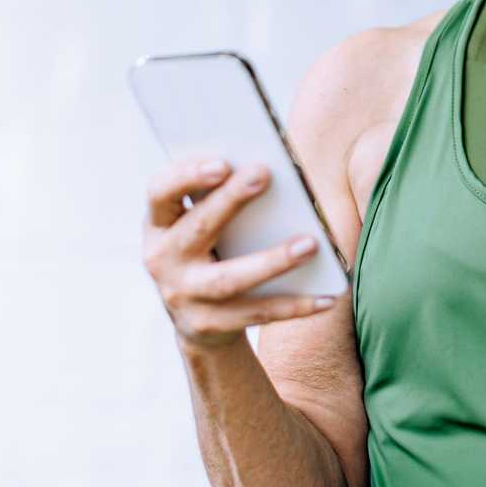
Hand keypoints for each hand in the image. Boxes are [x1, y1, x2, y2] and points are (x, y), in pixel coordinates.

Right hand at [142, 158, 338, 348]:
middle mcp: (162, 260)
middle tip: (264, 174)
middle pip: (197, 228)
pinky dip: (294, 305)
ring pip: (229, 279)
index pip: (160, 192)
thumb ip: (222, 197)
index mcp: (159, 224)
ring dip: (272, 260)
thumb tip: (276, 173)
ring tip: (311, 244)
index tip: (221, 161)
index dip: (186, 176)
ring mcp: (182, 297)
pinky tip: (326, 295)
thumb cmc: (212, 248)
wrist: (198, 319)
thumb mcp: (201, 223)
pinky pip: (256, 312)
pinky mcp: (209, 325)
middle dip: (230, 200)